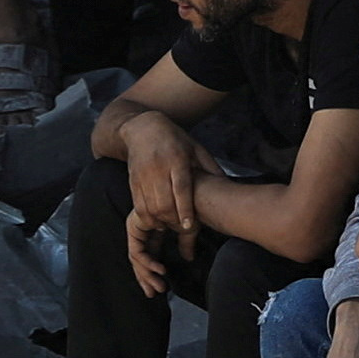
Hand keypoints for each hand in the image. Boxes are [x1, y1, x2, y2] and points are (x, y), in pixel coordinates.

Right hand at [123, 113, 208, 235]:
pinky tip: (157, 221)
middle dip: (173, 221)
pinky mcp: (132, 181)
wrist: (142, 128)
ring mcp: (143, 176)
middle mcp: (158, 168)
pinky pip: (138, 206)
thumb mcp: (196, 148)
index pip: (181, 188)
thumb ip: (210, 167)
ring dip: (161, 221)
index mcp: (177, 159)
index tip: (189, 226)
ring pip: (150, 207)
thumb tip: (226, 185)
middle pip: (164, 203)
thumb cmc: (174, 139)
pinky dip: (148, 218)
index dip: (185, 209)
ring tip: (171, 225)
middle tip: (183, 228)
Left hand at [124, 198, 189, 299]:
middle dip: (145, 278)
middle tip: (153, 293)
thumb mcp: (188, 231)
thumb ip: (185, 244)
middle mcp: (143, 227)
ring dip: (146, 274)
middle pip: (139, 258)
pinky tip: (160, 271)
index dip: (152, 274)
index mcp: (154, 227)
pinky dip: (147, 263)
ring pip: (136, 258)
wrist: (194, 200)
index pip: (148, 255)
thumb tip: (188, 258)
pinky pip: (137, 251)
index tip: (161, 289)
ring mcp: (137, 226)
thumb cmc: (193, 210)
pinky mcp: (135, 226)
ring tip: (159, 287)